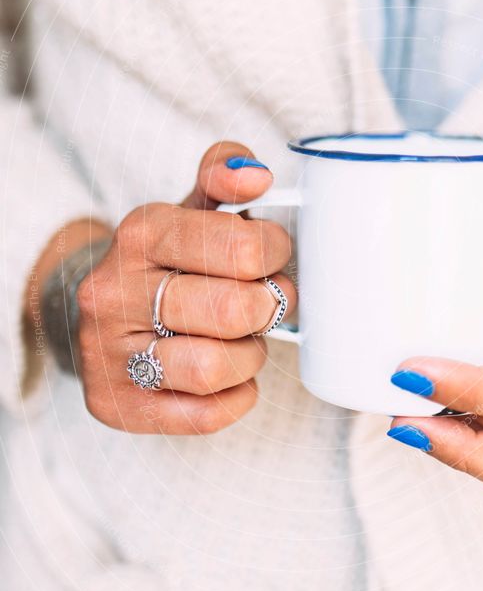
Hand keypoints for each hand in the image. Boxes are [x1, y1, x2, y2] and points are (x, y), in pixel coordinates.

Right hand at [73, 142, 294, 433]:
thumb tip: (256, 176)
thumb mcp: (192, 208)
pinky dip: (236, 398)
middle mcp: (114, 291)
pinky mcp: (115, 404)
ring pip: (216, 368)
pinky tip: (230, 377)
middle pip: (234, 311)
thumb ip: (225, 174)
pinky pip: (204, 416)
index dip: (276, 255)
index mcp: (142, 233)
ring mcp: (107, 352)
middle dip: (267, 308)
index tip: (272, 257)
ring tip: (242, 341)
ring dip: (249, 356)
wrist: (97, 310)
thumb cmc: (167, 260)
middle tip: (265, 302)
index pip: (243, 248)